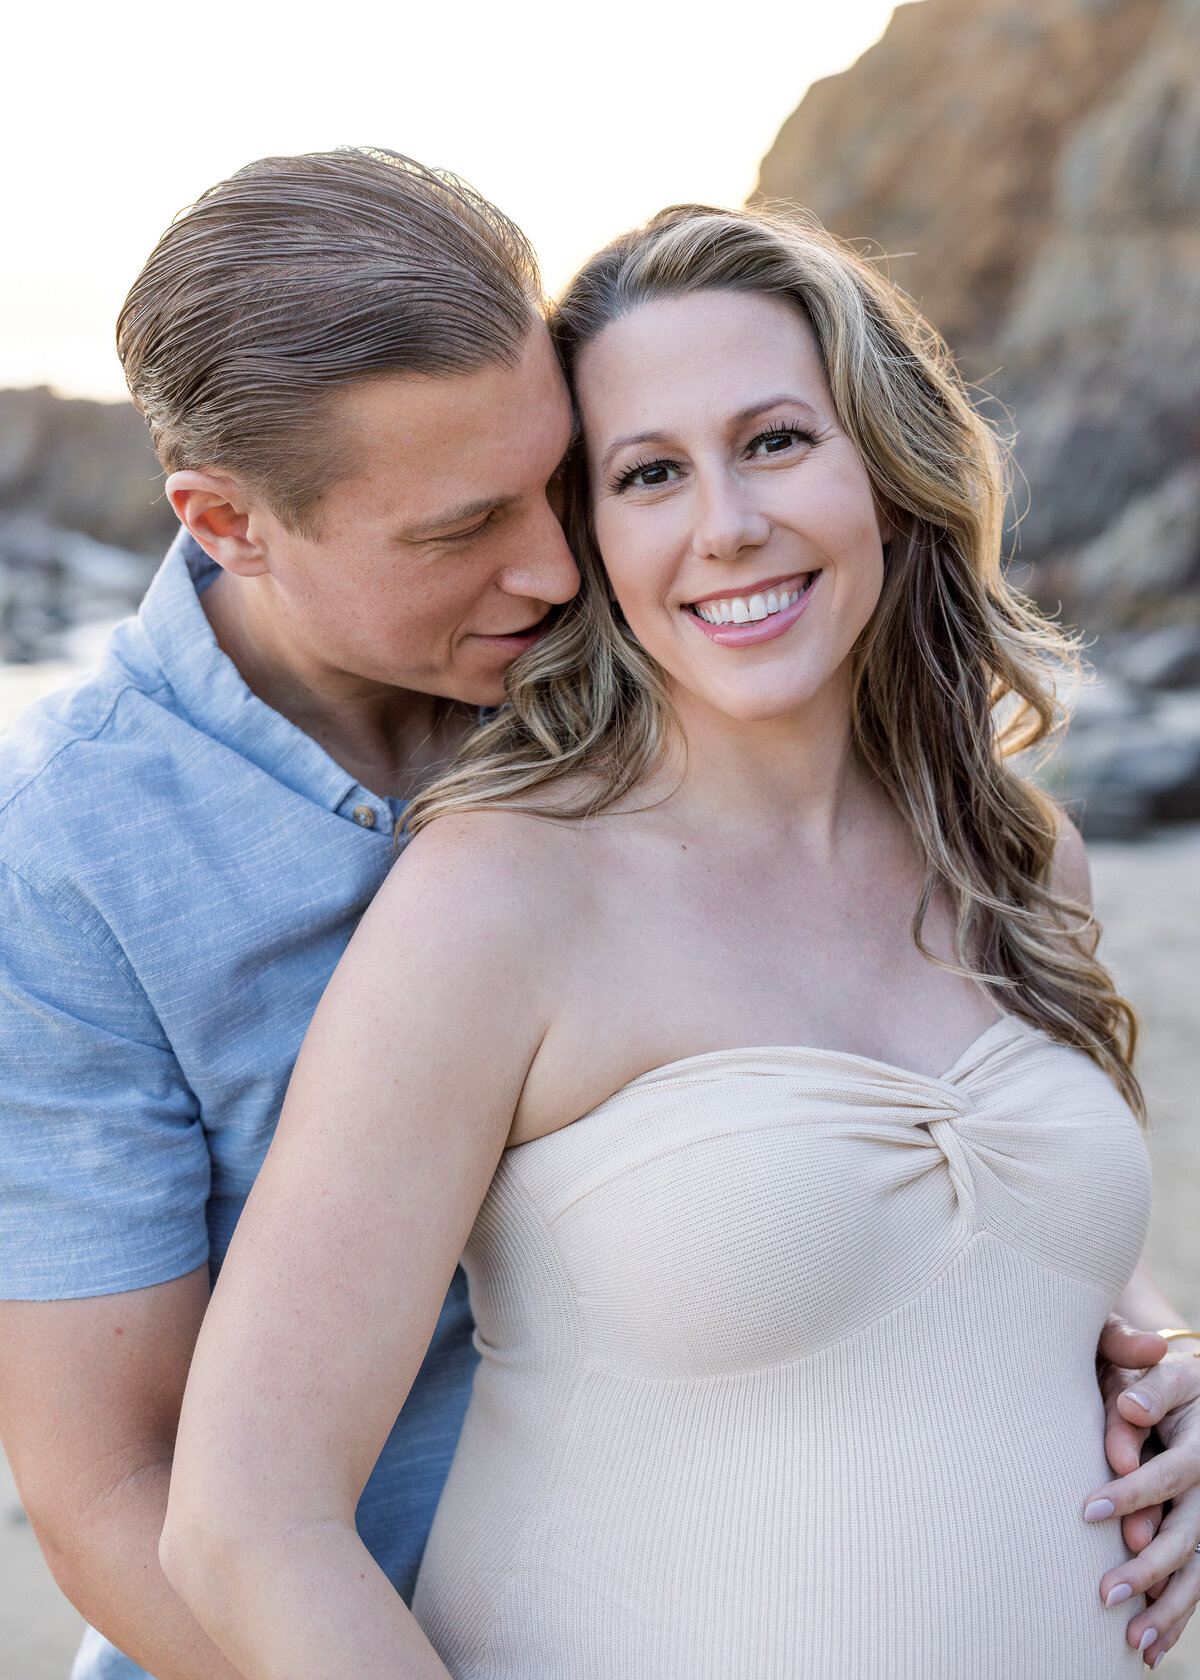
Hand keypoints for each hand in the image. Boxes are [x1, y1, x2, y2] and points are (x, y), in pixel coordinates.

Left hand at [1086, 1316, 1199, 1666]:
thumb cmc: (1145, 1371)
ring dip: (1165, 1603)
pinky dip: (1175, 1614)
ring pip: (1196, 1564)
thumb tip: (1130, 1407)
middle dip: (1148, 1565)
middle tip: (1103, 1591)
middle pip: (1188, 1529)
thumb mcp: (1142, 1362)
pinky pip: (1196, 1580)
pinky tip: (1147, 1649)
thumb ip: (1136, 1374)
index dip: (1133, 1493)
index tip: (1088, 1511)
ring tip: (1129, 1637)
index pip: (1169, 1472)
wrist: (1176, 1386)